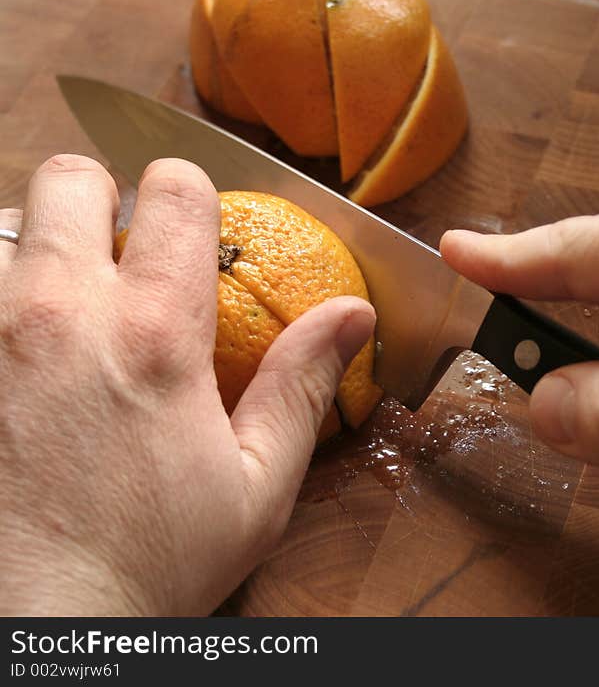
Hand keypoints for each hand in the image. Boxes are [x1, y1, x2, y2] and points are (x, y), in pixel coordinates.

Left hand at [0, 155, 374, 614]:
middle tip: (115, 257)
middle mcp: (57, 314)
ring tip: (57, 312)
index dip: (189, 196)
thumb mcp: (257, 487)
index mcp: (155, 335)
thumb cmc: (150, 565)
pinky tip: (18, 354)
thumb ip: (303, 384)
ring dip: (34, 250)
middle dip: (99, 201)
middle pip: (68, 177)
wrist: (37, 634)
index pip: (173, 193)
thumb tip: (352, 313)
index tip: (190, 231)